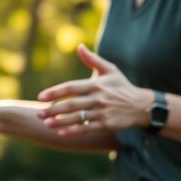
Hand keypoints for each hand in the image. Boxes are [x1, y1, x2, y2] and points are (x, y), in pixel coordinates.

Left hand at [37, 44, 152, 136]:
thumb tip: (79, 46)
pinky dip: (74, 131)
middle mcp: (98, 98)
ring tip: (46, 123)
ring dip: (60, 121)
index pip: (72, 87)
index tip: (41, 96)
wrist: (142, 106)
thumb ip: (92, 59)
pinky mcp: (106, 124)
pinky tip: (61, 133)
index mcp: (96, 84)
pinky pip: (87, 128)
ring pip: (78, 118)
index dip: (55, 92)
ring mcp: (102, 112)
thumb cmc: (122, 86)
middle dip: (53, 109)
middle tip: (38, 113)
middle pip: (72, 104)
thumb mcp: (110, 70)